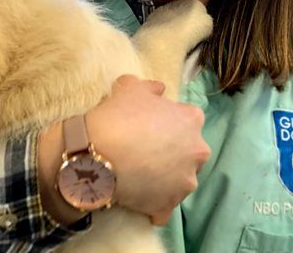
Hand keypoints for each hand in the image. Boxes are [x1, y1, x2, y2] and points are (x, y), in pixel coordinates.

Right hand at [85, 74, 209, 225]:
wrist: (95, 156)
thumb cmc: (116, 117)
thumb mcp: (129, 88)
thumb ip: (149, 87)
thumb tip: (159, 89)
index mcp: (191, 120)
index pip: (187, 119)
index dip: (167, 122)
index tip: (148, 126)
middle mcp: (197, 151)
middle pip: (188, 151)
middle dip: (172, 152)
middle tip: (145, 150)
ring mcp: (185, 181)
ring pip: (179, 179)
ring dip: (165, 178)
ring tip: (140, 175)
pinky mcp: (169, 205)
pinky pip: (165, 206)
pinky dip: (154, 203)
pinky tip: (138, 196)